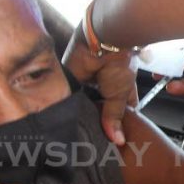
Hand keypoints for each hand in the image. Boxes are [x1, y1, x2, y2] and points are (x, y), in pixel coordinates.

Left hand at [62, 24, 137, 145]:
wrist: (103, 39)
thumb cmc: (120, 62)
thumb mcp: (120, 94)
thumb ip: (114, 117)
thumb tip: (118, 141)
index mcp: (121, 93)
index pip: (117, 115)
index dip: (113, 127)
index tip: (107, 144)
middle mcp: (103, 89)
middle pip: (98, 112)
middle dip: (94, 123)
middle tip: (87, 142)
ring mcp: (87, 84)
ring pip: (81, 105)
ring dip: (79, 113)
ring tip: (73, 132)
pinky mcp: (71, 78)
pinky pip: (67, 95)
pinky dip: (66, 103)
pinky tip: (62, 116)